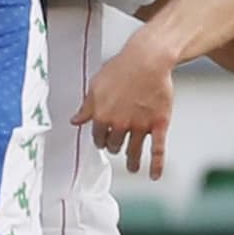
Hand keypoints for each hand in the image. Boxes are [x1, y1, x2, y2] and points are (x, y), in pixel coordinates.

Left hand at [72, 29, 173, 179]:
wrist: (148, 59)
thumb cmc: (122, 68)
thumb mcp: (96, 85)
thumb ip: (86, 106)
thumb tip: (75, 120)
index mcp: (102, 116)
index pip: (98, 138)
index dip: (100, 139)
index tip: (103, 141)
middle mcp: (120, 124)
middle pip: (115, 146)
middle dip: (115, 146)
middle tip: (117, 146)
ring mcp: (140, 126)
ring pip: (133, 152)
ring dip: (131, 162)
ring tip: (132, 167)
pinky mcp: (159, 124)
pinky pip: (157, 150)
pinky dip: (156, 165)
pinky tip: (154, 175)